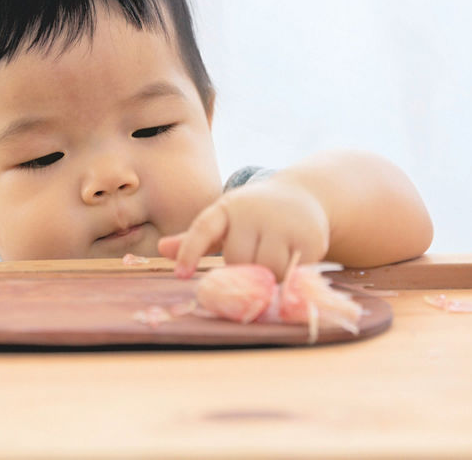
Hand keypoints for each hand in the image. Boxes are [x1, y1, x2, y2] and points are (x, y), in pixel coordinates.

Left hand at [157, 180, 330, 278]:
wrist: (304, 195)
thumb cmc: (254, 215)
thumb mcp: (225, 219)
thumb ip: (196, 237)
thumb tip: (161, 247)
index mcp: (227, 207)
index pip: (203, 228)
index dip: (190, 251)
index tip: (181, 275)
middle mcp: (254, 211)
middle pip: (238, 259)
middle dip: (243, 268)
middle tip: (253, 258)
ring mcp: (283, 222)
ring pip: (267, 270)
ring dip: (268, 276)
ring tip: (273, 259)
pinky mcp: (310, 237)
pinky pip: (293, 273)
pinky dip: (291, 275)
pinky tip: (293, 259)